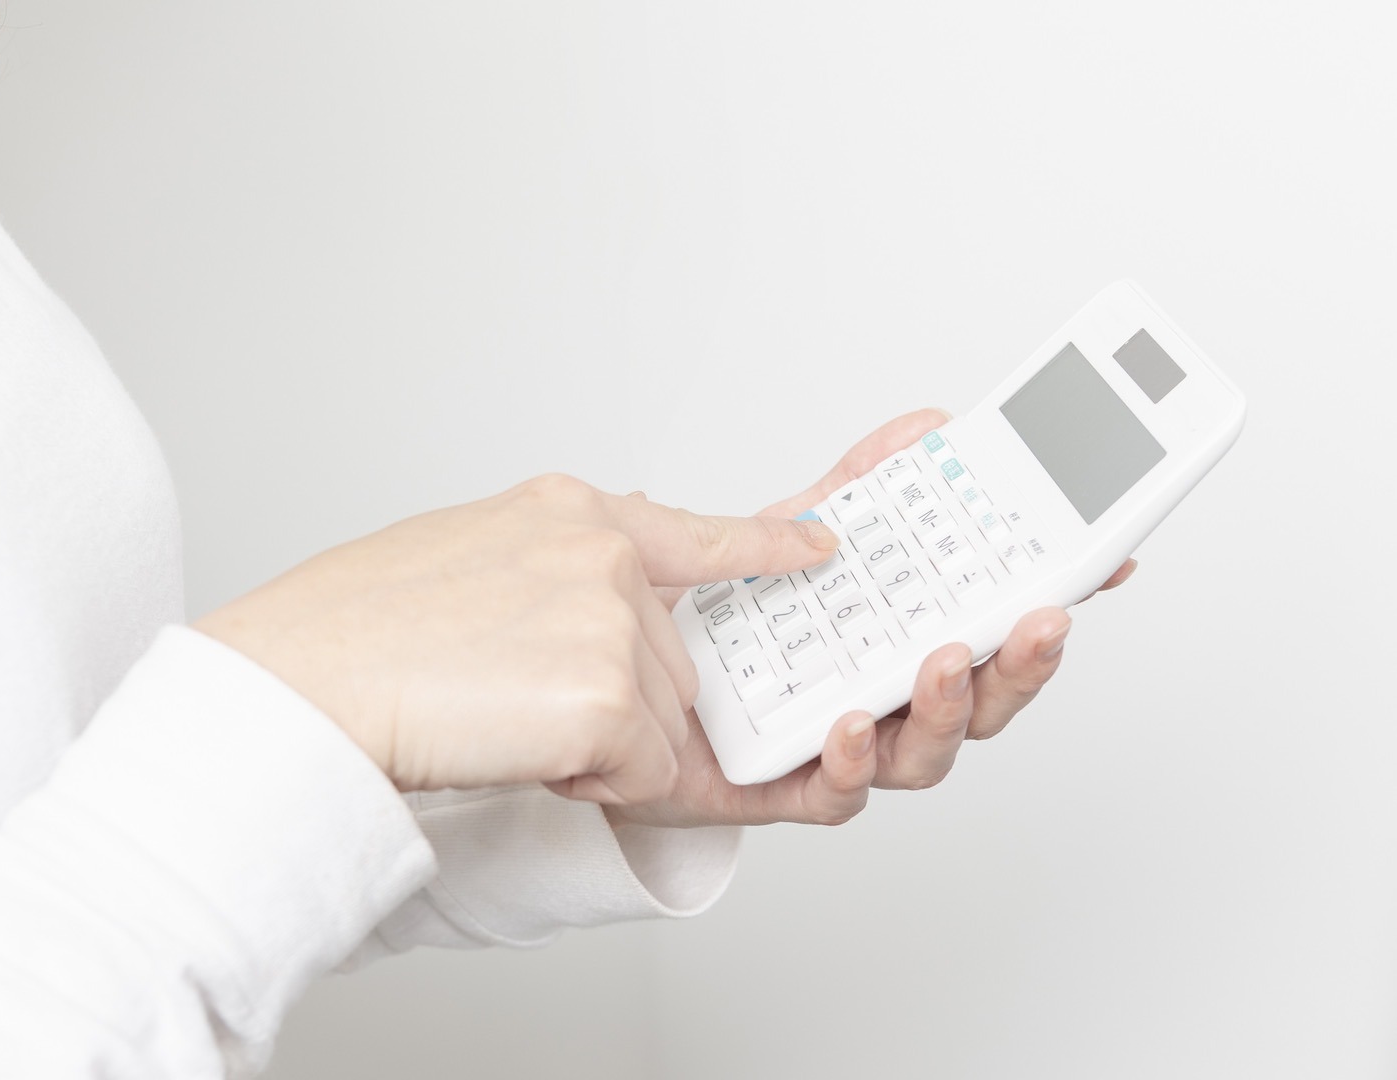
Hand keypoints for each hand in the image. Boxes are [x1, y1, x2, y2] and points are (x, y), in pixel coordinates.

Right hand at [193, 473, 844, 800]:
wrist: (297, 683)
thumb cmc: (352, 632)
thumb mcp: (466, 554)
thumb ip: (551, 567)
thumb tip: (607, 587)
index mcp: (568, 510)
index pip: (697, 529)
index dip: (765, 543)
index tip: (819, 544)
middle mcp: (605, 551)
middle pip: (670, 665)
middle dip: (616, 707)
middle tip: (515, 701)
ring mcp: (611, 619)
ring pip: (659, 727)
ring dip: (594, 748)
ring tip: (495, 714)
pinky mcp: (608, 697)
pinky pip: (639, 773)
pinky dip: (583, 780)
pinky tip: (509, 742)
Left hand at [605, 409, 1137, 828]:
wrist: (620, 684)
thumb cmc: (713, 632)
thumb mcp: (780, 541)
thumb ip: (849, 489)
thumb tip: (924, 429)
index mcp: (894, 645)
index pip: (990, 628)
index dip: (1048, 600)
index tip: (1103, 562)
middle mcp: (882, 703)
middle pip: (980, 702)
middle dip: (1018, 664)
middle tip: (1039, 620)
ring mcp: (839, 751)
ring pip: (923, 755)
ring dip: (946, 710)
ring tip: (943, 660)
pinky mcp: (781, 790)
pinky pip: (833, 794)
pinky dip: (852, 764)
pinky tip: (854, 723)